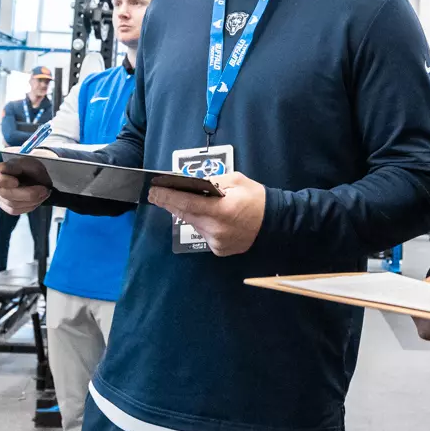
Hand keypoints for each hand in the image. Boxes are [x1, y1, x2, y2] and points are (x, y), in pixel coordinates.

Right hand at [0, 159, 50, 214]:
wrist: (37, 177)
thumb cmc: (31, 167)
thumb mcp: (29, 162)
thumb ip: (19, 165)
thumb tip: (9, 171)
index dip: (1, 179)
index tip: (16, 182)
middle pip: (4, 193)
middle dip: (27, 193)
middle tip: (44, 189)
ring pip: (12, 204)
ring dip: (32, 199)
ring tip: (44, 192)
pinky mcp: (6, 206)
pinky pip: (16, 210)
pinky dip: (30, 205)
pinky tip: (37, 198)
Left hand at [146, 170, 264, 255]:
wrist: (275, 222)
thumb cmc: (256, 197)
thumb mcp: (235, 181)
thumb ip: (212, 182)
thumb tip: (191, 185)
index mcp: (222, 210)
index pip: (187, 204)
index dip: (168, 197)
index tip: (154, 191)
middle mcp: (217, 229)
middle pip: (186, 215)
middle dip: (171, 204)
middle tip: (157, 195)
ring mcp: (218, 242)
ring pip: (194, 225)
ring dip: (187, 213)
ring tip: (182, 202)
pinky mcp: (219, 249)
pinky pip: (204, 234)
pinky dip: (202, 224)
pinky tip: (207, 217)